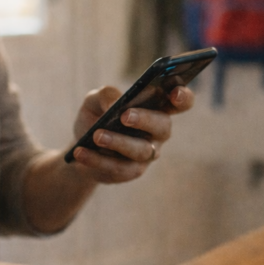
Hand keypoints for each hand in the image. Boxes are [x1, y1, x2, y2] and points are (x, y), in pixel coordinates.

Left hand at [68, 85, 194, 182]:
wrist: (80, 146)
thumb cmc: (97, 117)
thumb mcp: (95, 100)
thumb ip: (106, 95)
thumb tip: (114, 105)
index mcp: (156, 107)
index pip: (181, 102)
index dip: (183, 97)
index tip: (175, 93)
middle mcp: (158, 132)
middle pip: (163, 126)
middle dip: (146, 120)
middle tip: (125, 116)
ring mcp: (147, 154)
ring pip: (141, 150)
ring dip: (118, 142)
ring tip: (97, 136)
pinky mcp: (131, 172)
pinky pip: (118, 167)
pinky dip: (97, 159)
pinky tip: (80, 152)